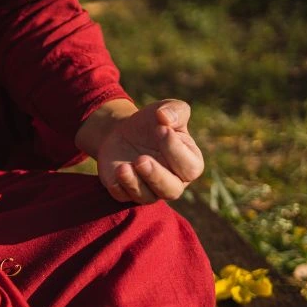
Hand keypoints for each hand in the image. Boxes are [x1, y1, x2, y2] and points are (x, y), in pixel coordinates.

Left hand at [81, 99, 204, 203]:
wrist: (123, 131)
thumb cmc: (152, 122)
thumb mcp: (166, 109)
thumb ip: (175, 111)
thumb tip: (166, 118)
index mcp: (190, 163)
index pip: (190, 167)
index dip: (176, 151)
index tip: (160, 129)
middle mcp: (172, 182)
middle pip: (171, 190)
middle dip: (156, 176)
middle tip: (141, 159)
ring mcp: (148, 189)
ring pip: (146, 197)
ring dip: (134, 183)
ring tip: (123, 167)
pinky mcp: (125, 191)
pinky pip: (123, 196)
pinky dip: (119, 187)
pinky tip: (116, 172)